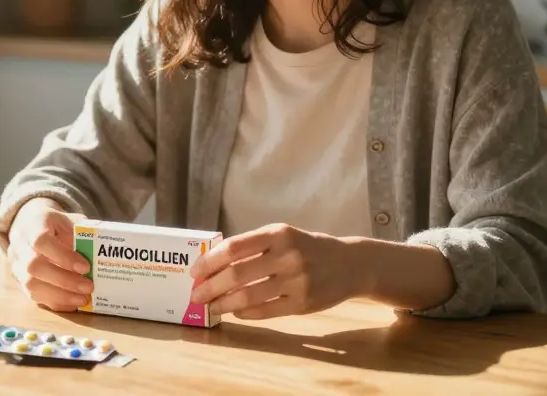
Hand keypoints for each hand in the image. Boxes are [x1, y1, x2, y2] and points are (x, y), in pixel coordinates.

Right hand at [6, 198, 92, 310]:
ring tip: (83, 299)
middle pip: (34, 266)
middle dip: (64, 280)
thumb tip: (102, 250)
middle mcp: (19, 245)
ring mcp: (16, 265)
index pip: (41, 241)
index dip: (63, 256)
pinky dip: (56, 302)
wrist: (28, 225)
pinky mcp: (19, 281)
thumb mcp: (68, 220)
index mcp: (33, 224)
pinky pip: (34, 296)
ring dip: (60, 295)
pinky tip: (73, 304)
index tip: (85, 267)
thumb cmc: (54, 224)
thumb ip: (82, 233)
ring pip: (31, 285)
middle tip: (88, 287)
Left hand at [188, 223, 364, 318]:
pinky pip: (265, 311)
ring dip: (224, 304)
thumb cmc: (308, 248)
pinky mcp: (303, 304)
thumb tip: (213, 263)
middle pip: (237, 275)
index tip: (195, 271)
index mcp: (278, 234)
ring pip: (249, 297)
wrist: (351, 264)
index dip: (210, 261)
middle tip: (196, 295)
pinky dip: (245, 313)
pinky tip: (236, 313)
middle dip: (210, 287)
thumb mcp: (284, 235)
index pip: (234, 247)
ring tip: (211, 307)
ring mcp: (296, 281)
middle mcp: (287, 256)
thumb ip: (253, 246)